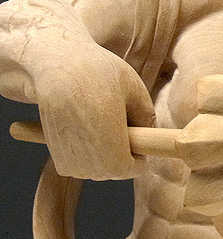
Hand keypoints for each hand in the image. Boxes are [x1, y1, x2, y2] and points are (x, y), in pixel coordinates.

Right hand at [33, 39, 154, 179]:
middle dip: (125, 151)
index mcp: (110, 149)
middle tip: (123, 120)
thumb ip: (146, 116)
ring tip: (104, 117)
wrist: (58, 68)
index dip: (141, 155)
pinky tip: (90, 124)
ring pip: (99, 168)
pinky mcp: (57, 156)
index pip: (132, 169)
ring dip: (107, 151)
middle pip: (115, 170)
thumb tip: (150, 134)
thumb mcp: (134, 89)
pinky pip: (83, 163)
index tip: (141, 136)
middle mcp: (87, 162)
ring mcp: (70, 160)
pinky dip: (91, 150)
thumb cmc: (99, 73)